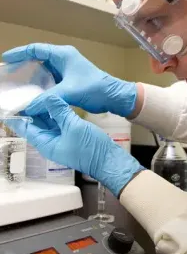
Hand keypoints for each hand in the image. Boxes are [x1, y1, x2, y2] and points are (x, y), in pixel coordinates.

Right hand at [2, 44, 136, 117]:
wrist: (113, 96)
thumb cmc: (95, 88)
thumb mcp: (69, 92)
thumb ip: (47, 99)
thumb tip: (27, 108)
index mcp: (63, 55)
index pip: (36, 49)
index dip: (19, 53)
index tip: (6, 59)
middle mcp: (63, 60)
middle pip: (37, 59)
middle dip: (22, 66)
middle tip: (8, 75)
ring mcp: (66, 71)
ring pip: (43, 72)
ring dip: (31, 78)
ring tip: (16, 87)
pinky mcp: (68, 82)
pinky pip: (49, 82)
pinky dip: (40, 87)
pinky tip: (31, 96)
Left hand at [9, 96, 143, 196]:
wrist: (108, 160)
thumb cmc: (91, 150)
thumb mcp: (73, 127)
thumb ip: (60, 111)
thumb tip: (48, 98)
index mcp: (46, 143)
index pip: (26, 128)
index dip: (18, 117)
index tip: (11, 106)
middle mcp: (51, 142)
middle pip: (36, 124)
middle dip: (31, 110)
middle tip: (28, 93)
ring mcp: (62, 139)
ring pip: (48, 122)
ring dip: (44, 110)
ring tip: (41, 94)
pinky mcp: (71, 135)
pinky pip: (59, 122)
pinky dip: (56, 112)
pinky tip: (58, 102)